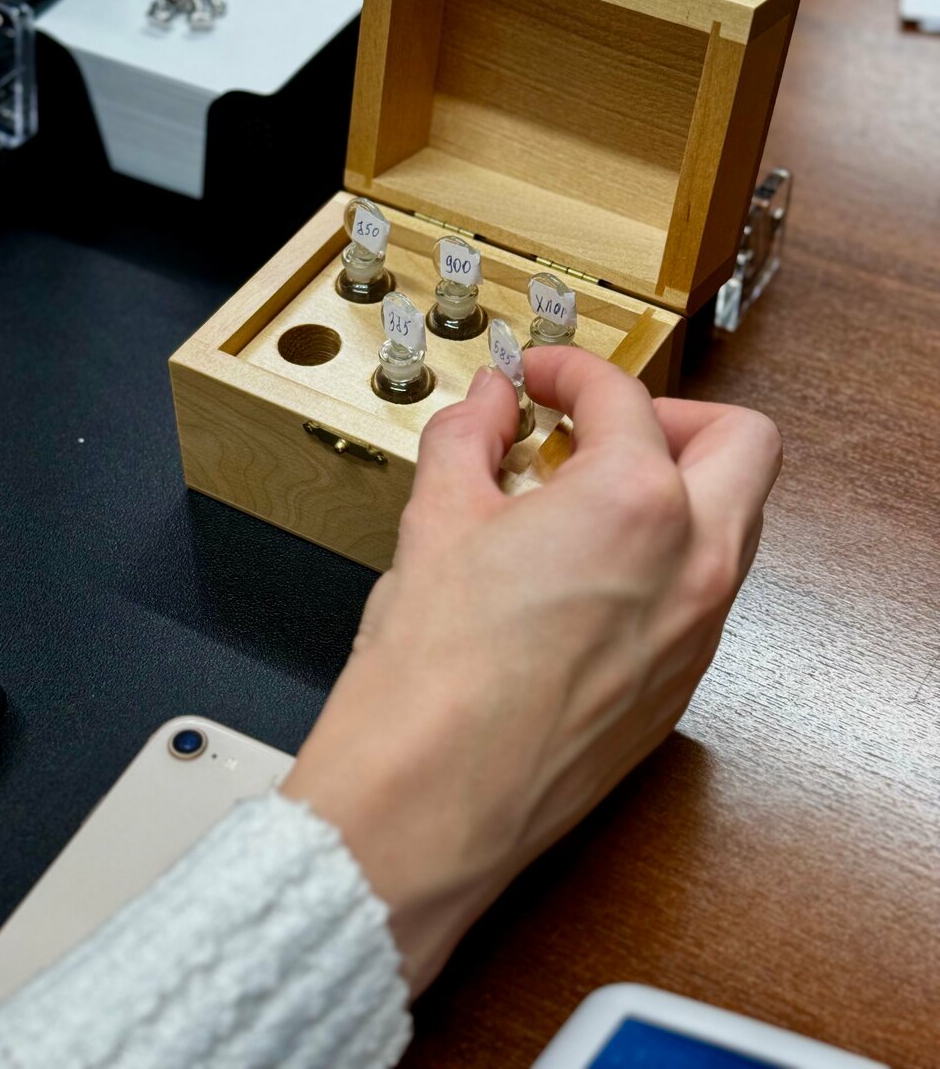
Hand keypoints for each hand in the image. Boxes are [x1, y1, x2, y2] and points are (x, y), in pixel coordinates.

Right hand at [281, 347, 781, 993]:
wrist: (431, 803)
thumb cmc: (433, 675)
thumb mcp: (435, 520)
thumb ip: (468, 437)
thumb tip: (487, 402)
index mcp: (633, 503)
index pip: (624, 397)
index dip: (572, 370)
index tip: (539, 378)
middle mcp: (692, 564)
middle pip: (742, 443)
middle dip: (676, 416)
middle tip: (603, 426)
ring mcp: (698, 632)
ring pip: (735, 522)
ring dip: (679, 488)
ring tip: (587, 499)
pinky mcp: (681, 688)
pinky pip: (703, 594)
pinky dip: (665, 559)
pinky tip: (585, 576)